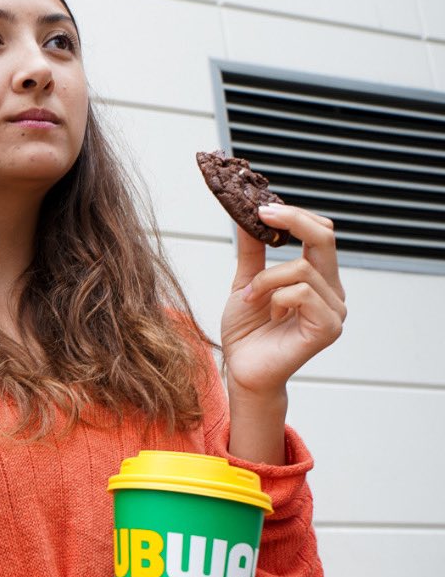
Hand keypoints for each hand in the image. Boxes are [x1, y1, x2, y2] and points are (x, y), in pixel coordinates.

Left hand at [221, 204, 345, 397]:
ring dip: (265, 279)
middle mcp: (332, 291)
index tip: (261, 207)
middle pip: (325, 238)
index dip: (294, 215)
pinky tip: (266, 312)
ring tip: (249, 297)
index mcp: (318, 277)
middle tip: (260, 215)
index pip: (320, 233)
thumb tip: (250, 215)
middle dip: (292, 221)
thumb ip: (253, 251)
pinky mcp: (328, 328)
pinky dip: (275, 297)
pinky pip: (302, 293)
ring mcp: (334, 310)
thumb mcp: (246, 281)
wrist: (243, 369)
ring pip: (302, 268)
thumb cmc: (247, 332)